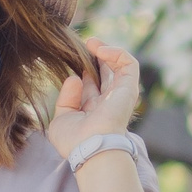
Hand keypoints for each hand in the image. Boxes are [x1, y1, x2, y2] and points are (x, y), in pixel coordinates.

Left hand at [47, 36, 141, 155]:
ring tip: (91, 42)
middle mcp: (108, 101)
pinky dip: (116, 53)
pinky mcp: (129, 88)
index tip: (72, 58)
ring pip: (120, 65)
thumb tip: (75, 78)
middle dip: (96, 57)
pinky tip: (99, 50)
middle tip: (85, 45)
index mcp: (94, 109)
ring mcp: (120, 95)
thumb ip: (66, 98)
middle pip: (106, 72)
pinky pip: (129, 64)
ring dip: (106, 50)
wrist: (90, 149)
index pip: (92, 84)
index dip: (83, 69)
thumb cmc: (74, 141)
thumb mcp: (62, 118)